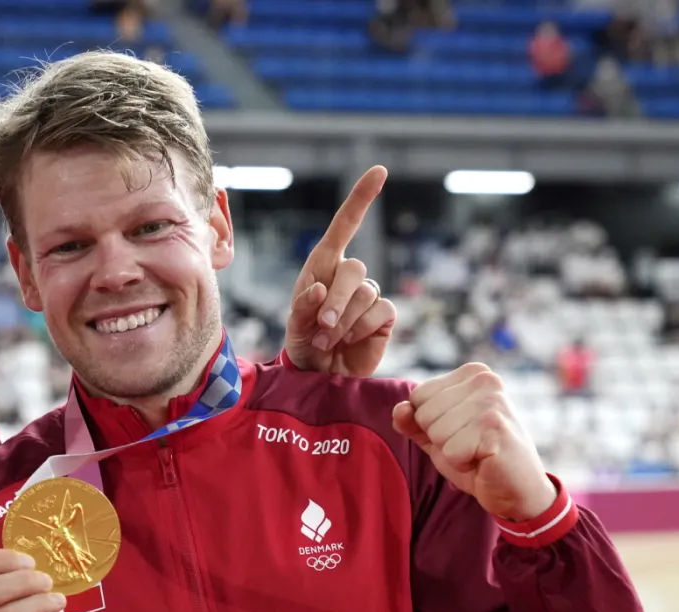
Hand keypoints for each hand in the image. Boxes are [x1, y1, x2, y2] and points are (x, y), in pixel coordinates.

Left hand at [284, 165, 396, 377]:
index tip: (379, 171)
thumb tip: (319, 290)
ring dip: (344, 321)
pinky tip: (349, 341)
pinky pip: (380, 312)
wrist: (319, 373)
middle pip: (354, 270)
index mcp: (324, 266)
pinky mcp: (383, 316)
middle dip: (336, 300)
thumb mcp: (294, 325)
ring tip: (328, 340)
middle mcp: (349, 276)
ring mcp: (369, 294)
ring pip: (366, 294)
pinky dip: (361, 329)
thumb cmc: (303, 342)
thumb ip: (302, 307)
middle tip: (323, 327)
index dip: (361, 199)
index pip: (344, 227)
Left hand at [393, 362, 556, 520]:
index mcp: (472, 374)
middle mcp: (486, 380)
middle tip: (470, 444)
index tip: (460, 431)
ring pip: (435, 432)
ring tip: (477, 451)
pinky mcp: (495, 428)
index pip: (418, 396)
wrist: (515, 488)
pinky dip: (462, 463)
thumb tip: (400, 409)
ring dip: (451, 451)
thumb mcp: (437, 436)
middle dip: (439, 438)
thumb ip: (413, 421)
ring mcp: (493, 402)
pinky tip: (484, 459)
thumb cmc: (476, 457)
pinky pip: (450, 451)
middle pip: (424, 413)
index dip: (430, 423)